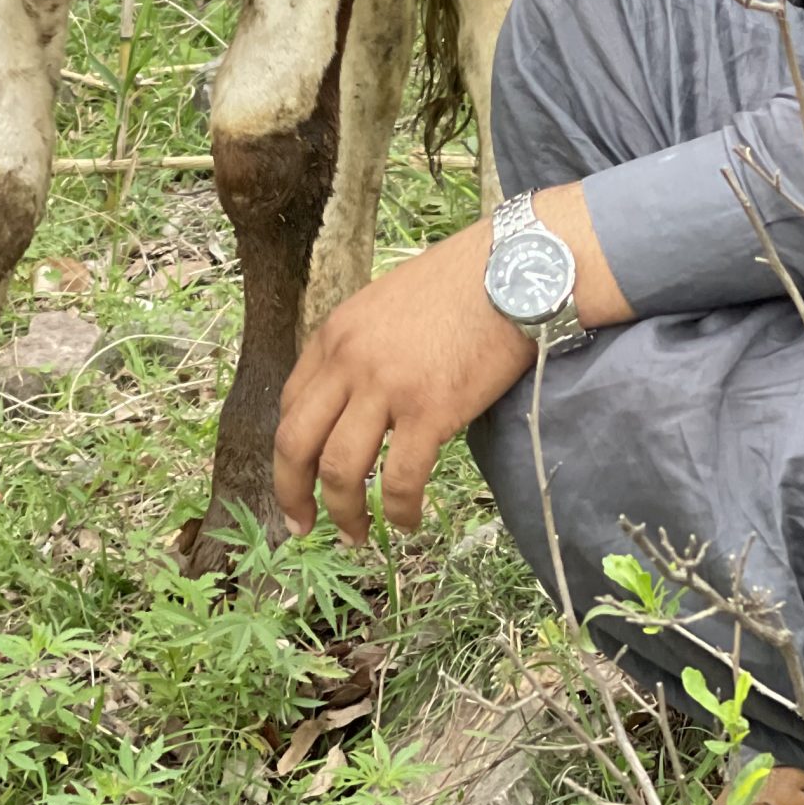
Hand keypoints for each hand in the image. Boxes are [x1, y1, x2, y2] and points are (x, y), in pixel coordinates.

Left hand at [274, 220, 533, 540]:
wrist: (513, 270)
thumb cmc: (462, 283)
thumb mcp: (390, 304)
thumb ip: (364, 347)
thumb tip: (361, 399)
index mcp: (336, 333)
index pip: (291, 404)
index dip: (290, 453)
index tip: (298, 482)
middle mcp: (350, 361)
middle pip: (295, 443)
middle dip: (293, 494)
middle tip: (303, 527)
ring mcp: (388, 387)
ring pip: (340, 471)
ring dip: (344, 514)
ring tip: (358, 535)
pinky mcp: (430, 411)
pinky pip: (399, 480)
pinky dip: (398, 511)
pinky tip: (408, 520)